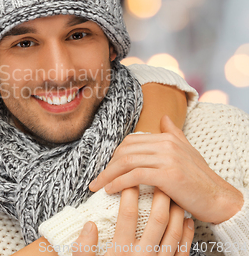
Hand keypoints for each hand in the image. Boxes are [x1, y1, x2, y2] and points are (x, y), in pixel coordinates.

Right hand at [73, 187, 193, 255]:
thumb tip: (90, 224)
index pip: (127, 215)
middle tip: (157, 179)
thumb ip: (83, 247)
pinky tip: (186, 220)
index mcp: (120, 252)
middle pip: (157, 220)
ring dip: (176, 211)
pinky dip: (187, 233)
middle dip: (158, 196)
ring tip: (173, 194)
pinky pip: (183, 251)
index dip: (128, 193)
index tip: (127, 178)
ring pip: (174, 232)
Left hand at [89, 115, 242, 223]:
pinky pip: (135, 176)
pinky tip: (110, 190)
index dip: (115, 155)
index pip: (130, 142)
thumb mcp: (187, 152)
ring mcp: (167, 158)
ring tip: (97, 186)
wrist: (220, 199)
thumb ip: (173, 134)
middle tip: (96, 179)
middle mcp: (166, 144)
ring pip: (127, 162)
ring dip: (108, 175)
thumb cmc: (201, 179)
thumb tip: (163, 118)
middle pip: (125, 150)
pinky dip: (119, 182)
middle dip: (108, 165)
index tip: (106, 168)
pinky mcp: (168, 175)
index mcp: (167, 138)